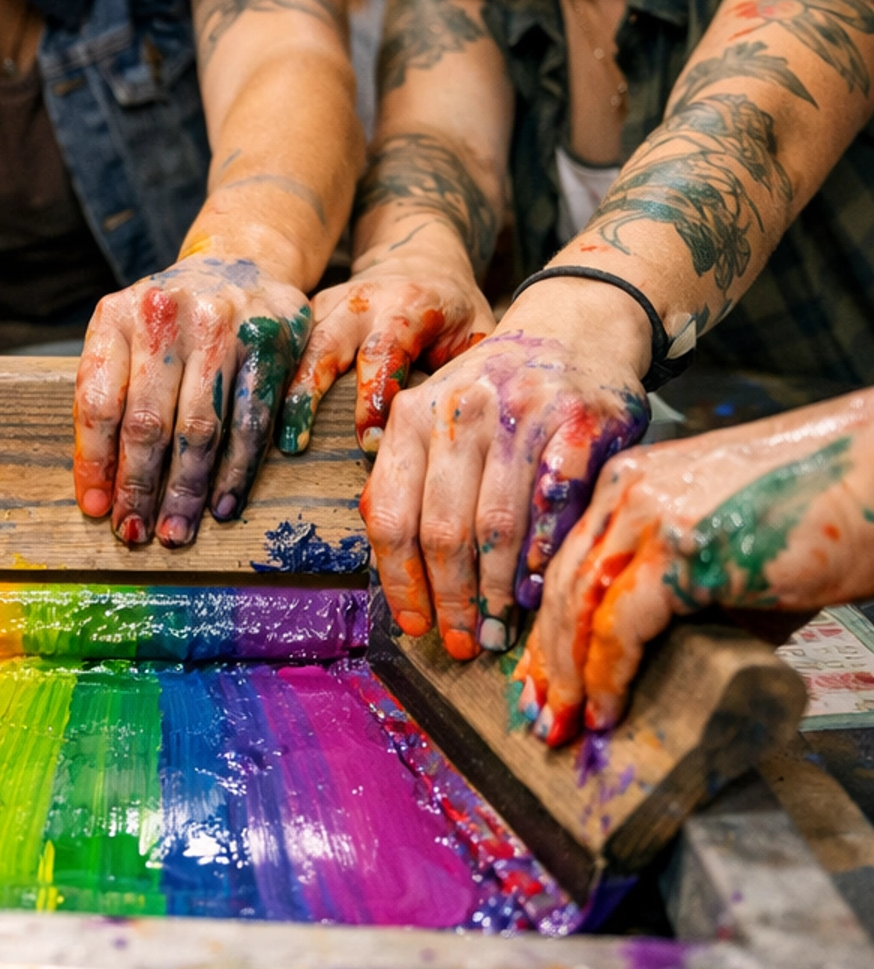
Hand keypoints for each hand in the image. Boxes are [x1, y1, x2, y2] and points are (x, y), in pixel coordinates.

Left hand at [74, 253, 311, 546]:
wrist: (242, 262)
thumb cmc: (172, 319)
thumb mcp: (125, 337)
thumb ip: (107, 398)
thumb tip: (98, 492)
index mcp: (117, 316)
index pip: (98, 401)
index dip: (95, 461)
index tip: (96, 509)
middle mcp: (166, 314)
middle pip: (148, 421)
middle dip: (140, 487)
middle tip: (136, 534)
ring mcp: (223, 326)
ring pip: (201, 428)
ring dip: (187, 490)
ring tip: (176, 531)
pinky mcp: (271, 344)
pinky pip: (251, 422)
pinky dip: (236, 472)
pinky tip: (222, 506)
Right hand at [278, 250, 493, 457]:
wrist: (418, 260)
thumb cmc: (453, 311)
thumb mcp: (478, 329)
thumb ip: (469, 371)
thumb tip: (462, 431)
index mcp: (408, 304)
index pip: (385, 350)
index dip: (375, 396)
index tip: (369, 442)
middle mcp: (360, 301)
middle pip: (324, 344)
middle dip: (307, 393)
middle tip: (294, 443)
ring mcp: (326, 305)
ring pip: (292, 347)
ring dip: (277, 392)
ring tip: (265, 438)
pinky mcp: (304, 316)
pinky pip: (279, 348)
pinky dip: (265, 381)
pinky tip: (250, 418)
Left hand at [363, 289, 650, 660]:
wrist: (575, 327)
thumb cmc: (497, 394)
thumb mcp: (437, 417)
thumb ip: (409, 479)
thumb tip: (391, 564)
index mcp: (413, 415)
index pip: (391, 515)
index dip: (400, 582)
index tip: (415, 625)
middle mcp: (461, 410)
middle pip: (442, 530)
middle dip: (451, 600)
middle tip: (462, 642)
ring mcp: (521, 414)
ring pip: (497, 525)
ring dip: (495, 592)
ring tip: (496, 628)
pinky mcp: (578, 421)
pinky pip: (555, 505)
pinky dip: (544, 554)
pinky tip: (538, 588)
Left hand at [519, 394, 873, 742]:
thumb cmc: (823, 512)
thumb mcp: (729, 550)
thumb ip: (685, 593)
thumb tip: (657, 663)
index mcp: (630, 480)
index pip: (566, 560)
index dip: (547, 627)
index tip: (539, 677)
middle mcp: (629, 489)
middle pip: (561, 585)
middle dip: (546, 660)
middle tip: (541, 716)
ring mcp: (652, 515)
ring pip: (578, 606)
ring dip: (567, 677)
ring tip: (567, 726)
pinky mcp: (683, 551)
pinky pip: (619, 625)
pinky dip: (607, 675)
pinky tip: (608, 709)